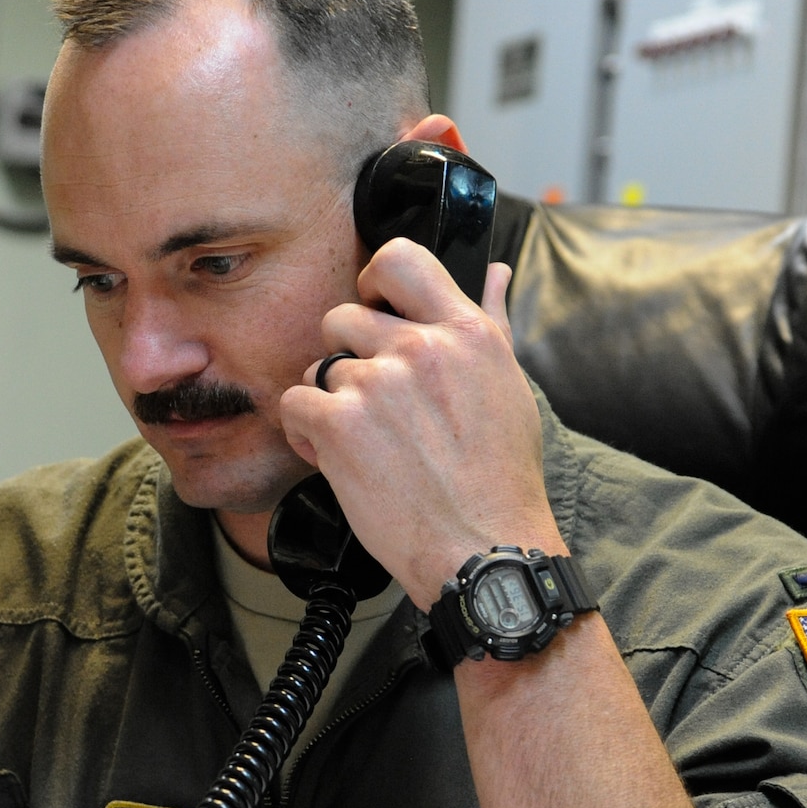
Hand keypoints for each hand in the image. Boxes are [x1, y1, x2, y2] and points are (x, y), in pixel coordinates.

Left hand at [279, 249, 561, 608]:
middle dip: (345, 356)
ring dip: (330, 402)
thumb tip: (494, 272)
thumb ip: (492, 323)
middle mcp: (420, 348)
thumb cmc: (501, 480)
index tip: (374, 306)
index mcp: (466, 332)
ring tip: (361, 442)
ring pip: (319, 367)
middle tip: (368, 400)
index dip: (373, 279)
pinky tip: (334, 459)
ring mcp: (377, 384)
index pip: (400, 259)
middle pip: (344, 316)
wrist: (482, 548)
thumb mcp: (510, 388)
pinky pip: (295, 403)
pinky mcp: (339, 424)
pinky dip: (305, 433)